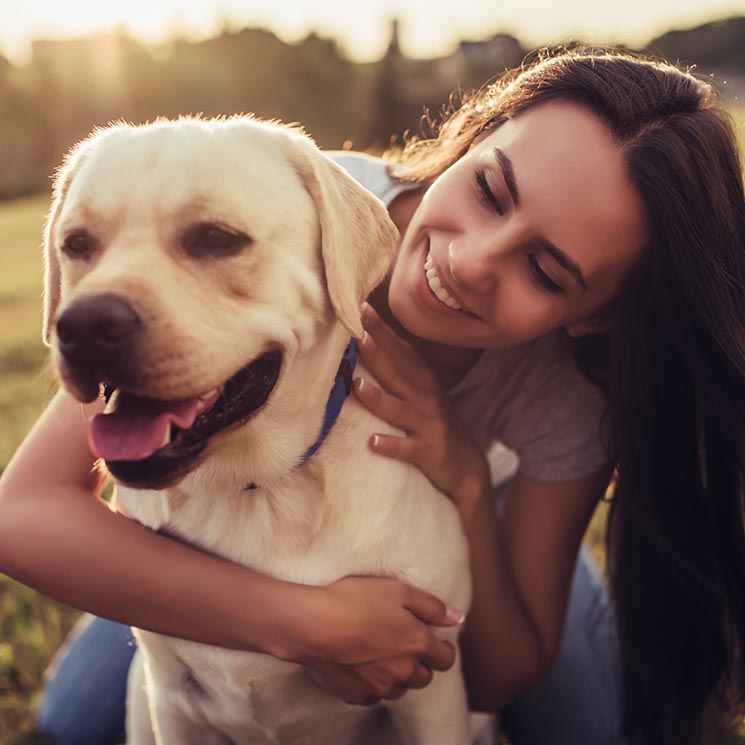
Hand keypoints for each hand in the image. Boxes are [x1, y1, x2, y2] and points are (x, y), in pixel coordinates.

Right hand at [291, 576, 461, 702]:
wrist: (312, 623)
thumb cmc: (355, 599)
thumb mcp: (398, 590)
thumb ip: (432, 606)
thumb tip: (458, 617)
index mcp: (417, 644)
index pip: (446, 658)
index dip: (442, 648)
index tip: (433, 639)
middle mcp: (403, 671)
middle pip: (424, 677)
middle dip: (420, 662)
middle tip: (403, 643)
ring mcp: (379, 686)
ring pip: (400, 688)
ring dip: (397, 675)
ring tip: (381, 653)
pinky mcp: (357, 695)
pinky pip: (374, 695)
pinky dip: (373, 683)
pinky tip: (362, 665)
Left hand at [354, 303, 490, 506]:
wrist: (466, 465)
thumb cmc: (434, 422)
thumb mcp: (422, 392)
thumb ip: (401, 367)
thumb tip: (373, 339)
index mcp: (422, 380)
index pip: (399, 350)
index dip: (381, 331)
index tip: (362, 309)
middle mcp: (425, 399)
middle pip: (398, 373)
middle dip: (377, 353)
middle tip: (356, 335)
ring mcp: (428, 425)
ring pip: (399, 410)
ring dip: (378, 399)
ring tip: (357, 386)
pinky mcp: (429, 452)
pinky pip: (408, 449)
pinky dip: (392, 446)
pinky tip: (373, 442)